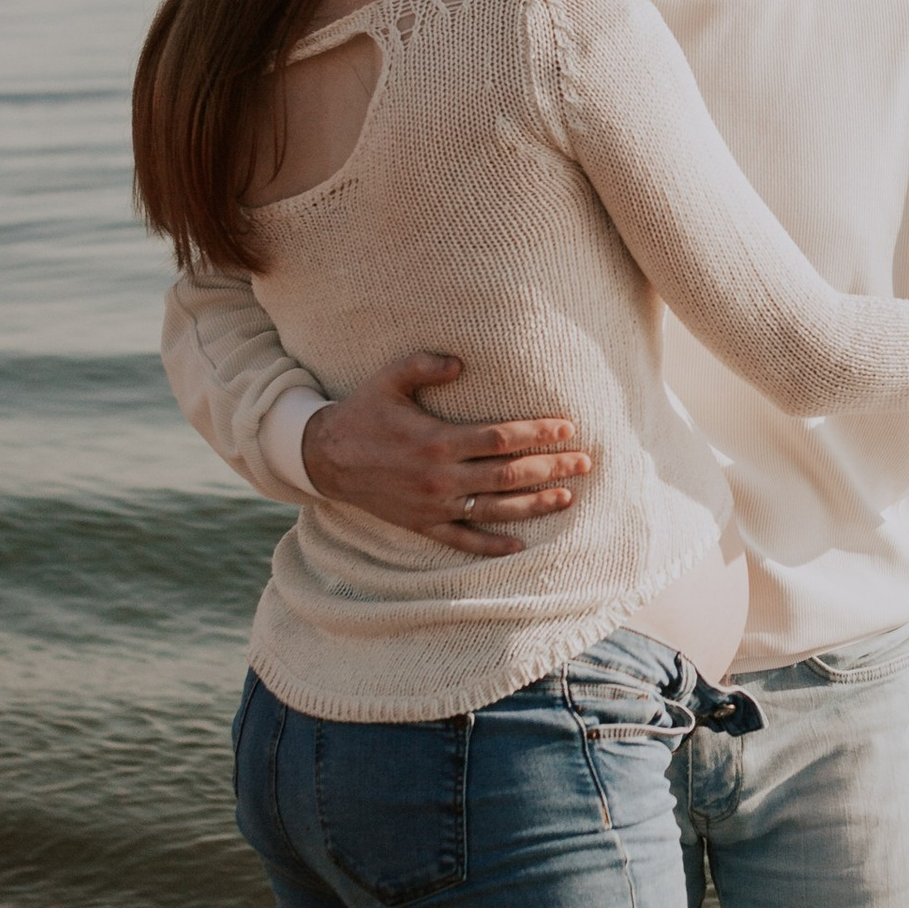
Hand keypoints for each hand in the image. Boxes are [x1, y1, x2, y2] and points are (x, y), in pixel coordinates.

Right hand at [301, 353, 592, 557]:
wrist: (324, 458)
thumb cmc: (362, 412)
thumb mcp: (389, 378)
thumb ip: (425, 364)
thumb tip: (462, 362)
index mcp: (437, 440)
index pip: (501, 438)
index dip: (538, 433)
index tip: (567, 427)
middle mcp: (441, 477)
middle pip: (509, 475)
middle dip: (552, 468)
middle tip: (584, 462)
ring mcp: (433, 506)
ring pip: (495, 510)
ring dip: (535, 504)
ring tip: (568, 498)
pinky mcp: (422, 524)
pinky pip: (463, 540)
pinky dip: (492, 545)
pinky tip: (520, 544)